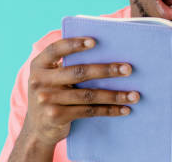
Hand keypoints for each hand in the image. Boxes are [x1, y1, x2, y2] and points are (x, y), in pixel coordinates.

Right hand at [25, 37, 139, 146]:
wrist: (37, 129)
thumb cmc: (53, 94)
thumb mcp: (51, 77)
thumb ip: (66, 65)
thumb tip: (105, 52)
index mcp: (38, 65)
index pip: (56, 49)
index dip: (74, 44)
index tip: (95, 41)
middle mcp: (39, 81)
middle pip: (79, 72)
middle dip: (107, 70)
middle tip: (128, 69)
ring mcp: (47, 100)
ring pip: (88, 94)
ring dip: (114, 95)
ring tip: (134, 94)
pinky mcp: (57, 116)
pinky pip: (89, 111)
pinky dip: (109, 110)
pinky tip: (124, 109)